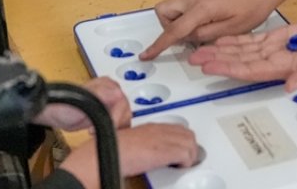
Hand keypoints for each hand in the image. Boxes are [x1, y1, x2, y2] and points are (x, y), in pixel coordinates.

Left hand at [34, 77, 130, 130]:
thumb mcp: (81, 101)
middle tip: (98, 131)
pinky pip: (120, 124)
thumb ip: (99, 96)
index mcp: (108, 85)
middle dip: (114, 124)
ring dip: (113, 128)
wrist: (56, 113)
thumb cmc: (64, 106)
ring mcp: (112, 102)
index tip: (106, 126)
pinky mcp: (110, 113)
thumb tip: (117, 93)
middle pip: (126, 111)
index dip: (115, 117)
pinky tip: (101, 132)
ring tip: (97, 131)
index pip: (123, 102)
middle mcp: (112, 91)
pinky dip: (113, 131)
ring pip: (125, 119)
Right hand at [59, 123, 198, 188]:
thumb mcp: (127, 142)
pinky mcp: (165, 150)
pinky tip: (176, 168)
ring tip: (180, 166)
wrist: (106, 154)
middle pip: (187, 134)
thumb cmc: (110, 150)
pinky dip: (185, 163)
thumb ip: (139, 144)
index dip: (180, 141)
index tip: (179, 152)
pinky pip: (186, 154)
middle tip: (183, 161)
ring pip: (190, 143)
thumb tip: (142, 155)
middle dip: (188, 147)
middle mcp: (158, 130)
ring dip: (188, 156)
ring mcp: (162, 138)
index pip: (176, 129)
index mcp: (149, 127)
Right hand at [139, 0, 296, 59]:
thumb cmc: (255, 6)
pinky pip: (185, 0)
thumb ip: (206, 35)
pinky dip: (188, 12)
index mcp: (202, 7)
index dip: (159, 44)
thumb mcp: (233, 29)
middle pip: (163, 10)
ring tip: (202, 29)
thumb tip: (187, 38)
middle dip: (168, 26)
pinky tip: (209, 19)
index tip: (147, 55)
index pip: (173, 29)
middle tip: (189, 37)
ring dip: (179, 19)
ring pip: (173, 4)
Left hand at [190, 21, 296, 91]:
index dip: (229, 69)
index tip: (210, 66)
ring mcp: (273, 51)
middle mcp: (273, 62)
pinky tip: (219, 39)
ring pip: (241, 52)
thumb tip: (290, 87)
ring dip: (220, 50)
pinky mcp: (276, 40)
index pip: (250, 70)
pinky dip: (234, 40)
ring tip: (199, 49)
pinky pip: (251, 41)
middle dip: (217, 60)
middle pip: (239, 62)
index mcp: (283, 69)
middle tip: (194, 58)